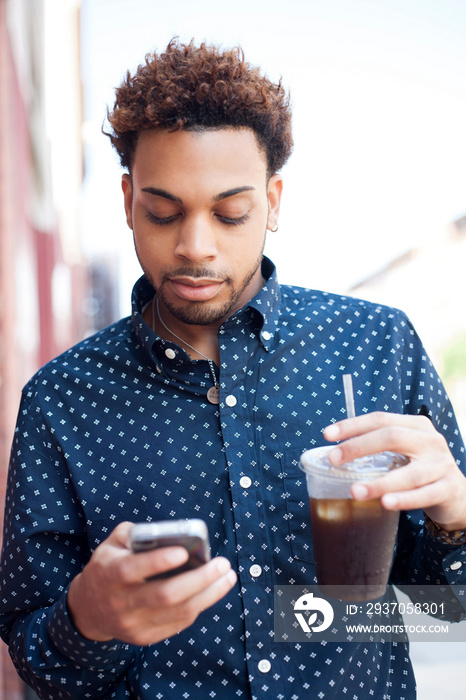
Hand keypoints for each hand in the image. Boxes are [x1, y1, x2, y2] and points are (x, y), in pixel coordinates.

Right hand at [67, 522, 236, 645]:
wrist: (88, 609)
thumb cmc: (109, 565)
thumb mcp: (112, 544)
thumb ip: (136, 534)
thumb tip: (171, 532)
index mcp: (109, 573)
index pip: (132, 569)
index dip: (158, 562)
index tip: (184, 551)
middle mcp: (120, 602)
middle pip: (165, 595)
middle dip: (199, 579)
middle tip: (223, 564)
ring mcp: (133, 624)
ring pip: (178, 613)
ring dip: (209, 595)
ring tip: (228, 577)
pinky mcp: (144, 637)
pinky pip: (178, 623)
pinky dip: (198, 606)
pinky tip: (212, 591)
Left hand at [324, 412, 465, 530]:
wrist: (458, 495)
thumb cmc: (421, 470)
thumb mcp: (404, 451)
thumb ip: (379, 448)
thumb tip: (335, 453)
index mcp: (417, 426)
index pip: (381, 419)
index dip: (353, 425)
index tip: (327, 435)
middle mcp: (431, 440)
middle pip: (392, 437)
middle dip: (359, 447)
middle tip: (334, 459)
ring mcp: (442, 464)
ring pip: (408, 473)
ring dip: (379, 483)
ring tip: (354, 491)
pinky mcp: (449, 488)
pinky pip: (424, 495)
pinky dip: (404, 500)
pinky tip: (385, 503)